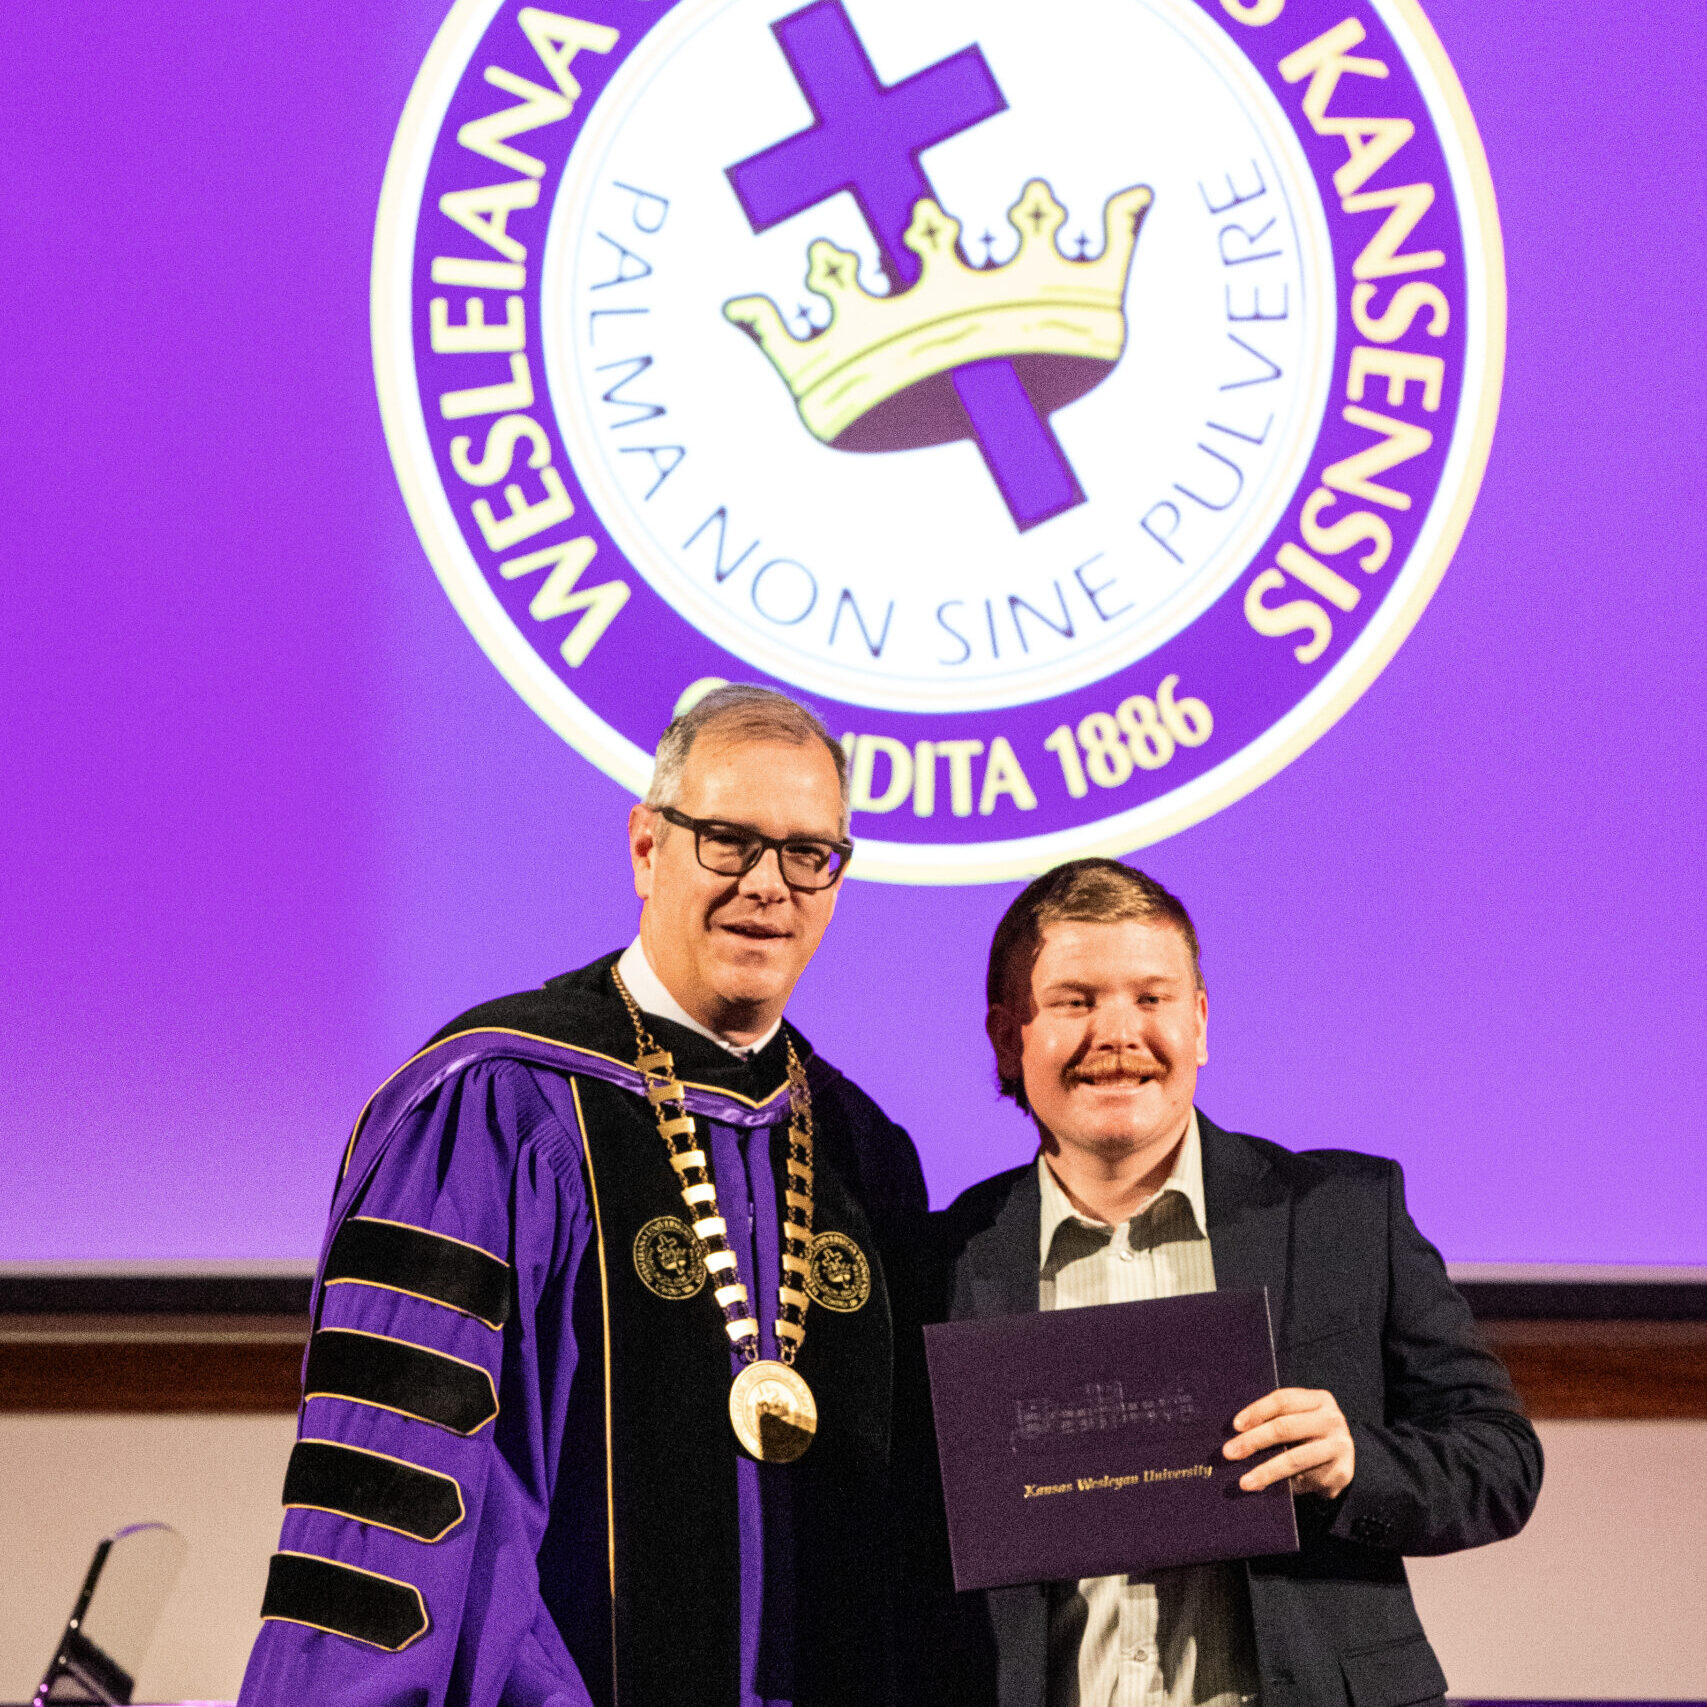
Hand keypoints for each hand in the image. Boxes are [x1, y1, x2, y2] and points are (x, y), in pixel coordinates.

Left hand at [1223, 1387, 1354, 1496]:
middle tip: (1229, 1452)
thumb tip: (1235, 1433)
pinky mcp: (1341, 1472)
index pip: (1282, 1400)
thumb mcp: (1296, 1420)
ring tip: (1245, 1482)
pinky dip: (1282, 1484)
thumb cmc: (1308, 1435)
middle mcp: (1332, 1420)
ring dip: (1265, 1471)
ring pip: (1294, 1457)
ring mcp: (1339, 1446)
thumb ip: (1274, 1420)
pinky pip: (1305, 1479)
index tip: (1236, 1425)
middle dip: (1254, 1441)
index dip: (1257, 1411)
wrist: (1339, 1462)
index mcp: (1318, 1399)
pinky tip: (1266, 1488)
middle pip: (1285, 1427)